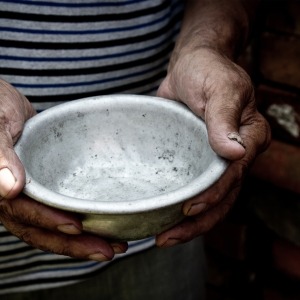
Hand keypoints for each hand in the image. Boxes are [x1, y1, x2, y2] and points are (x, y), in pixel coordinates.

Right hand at [0, 79, 126, 259]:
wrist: (4, 104)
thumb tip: (9, 188)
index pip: (22, 213)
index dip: (48, 221)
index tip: (76, 227)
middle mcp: (12, 197)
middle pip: (41, 229)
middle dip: (73, 244)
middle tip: (107, 251)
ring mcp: (30, 194)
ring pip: (53, 224)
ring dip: (81, 239)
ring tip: (114, 245)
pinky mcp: (46, 187)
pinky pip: (61, 208)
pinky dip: (80, 219)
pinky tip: (102, 224)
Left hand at [155, 48, 270, 246]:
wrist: (191, 65)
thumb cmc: (207, 70)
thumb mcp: (218, 87)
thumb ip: (225, 118)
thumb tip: (235, 151)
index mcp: (248, 138)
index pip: (233, 176)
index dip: (212, 196)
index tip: (187, 210)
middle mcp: (234, 154)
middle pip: (222, 197)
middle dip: (197, 222)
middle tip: (166, 238)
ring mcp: (213, 159)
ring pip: (206, 198)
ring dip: (187, 222)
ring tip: (161, 237)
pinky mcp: (194, 158)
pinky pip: (190, 185)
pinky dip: (178, 202)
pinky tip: (161, 215)